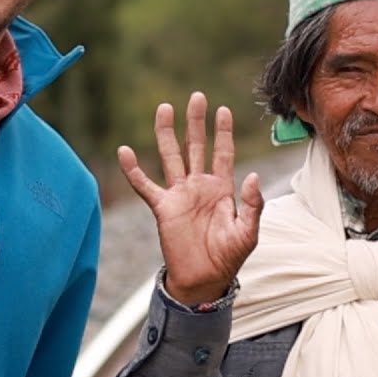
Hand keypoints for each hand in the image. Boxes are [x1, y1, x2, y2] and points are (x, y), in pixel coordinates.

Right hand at [119, 92, 263, 305]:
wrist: (204, 279)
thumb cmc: (229, 257)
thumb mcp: (248, 233)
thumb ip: (252, 205)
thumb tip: (252, 176)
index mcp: (222, 189)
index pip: (223, 153)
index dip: (224, 132)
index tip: (223, 110)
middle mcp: (199, 186)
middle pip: (196, 146)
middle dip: (196, 123)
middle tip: (196, 97)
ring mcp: (179, 195)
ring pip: (171, 157)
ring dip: (167, 134)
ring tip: (164, 109)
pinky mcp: (162, 208)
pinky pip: (145, 185)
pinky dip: (134, 170)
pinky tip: (124, 152)